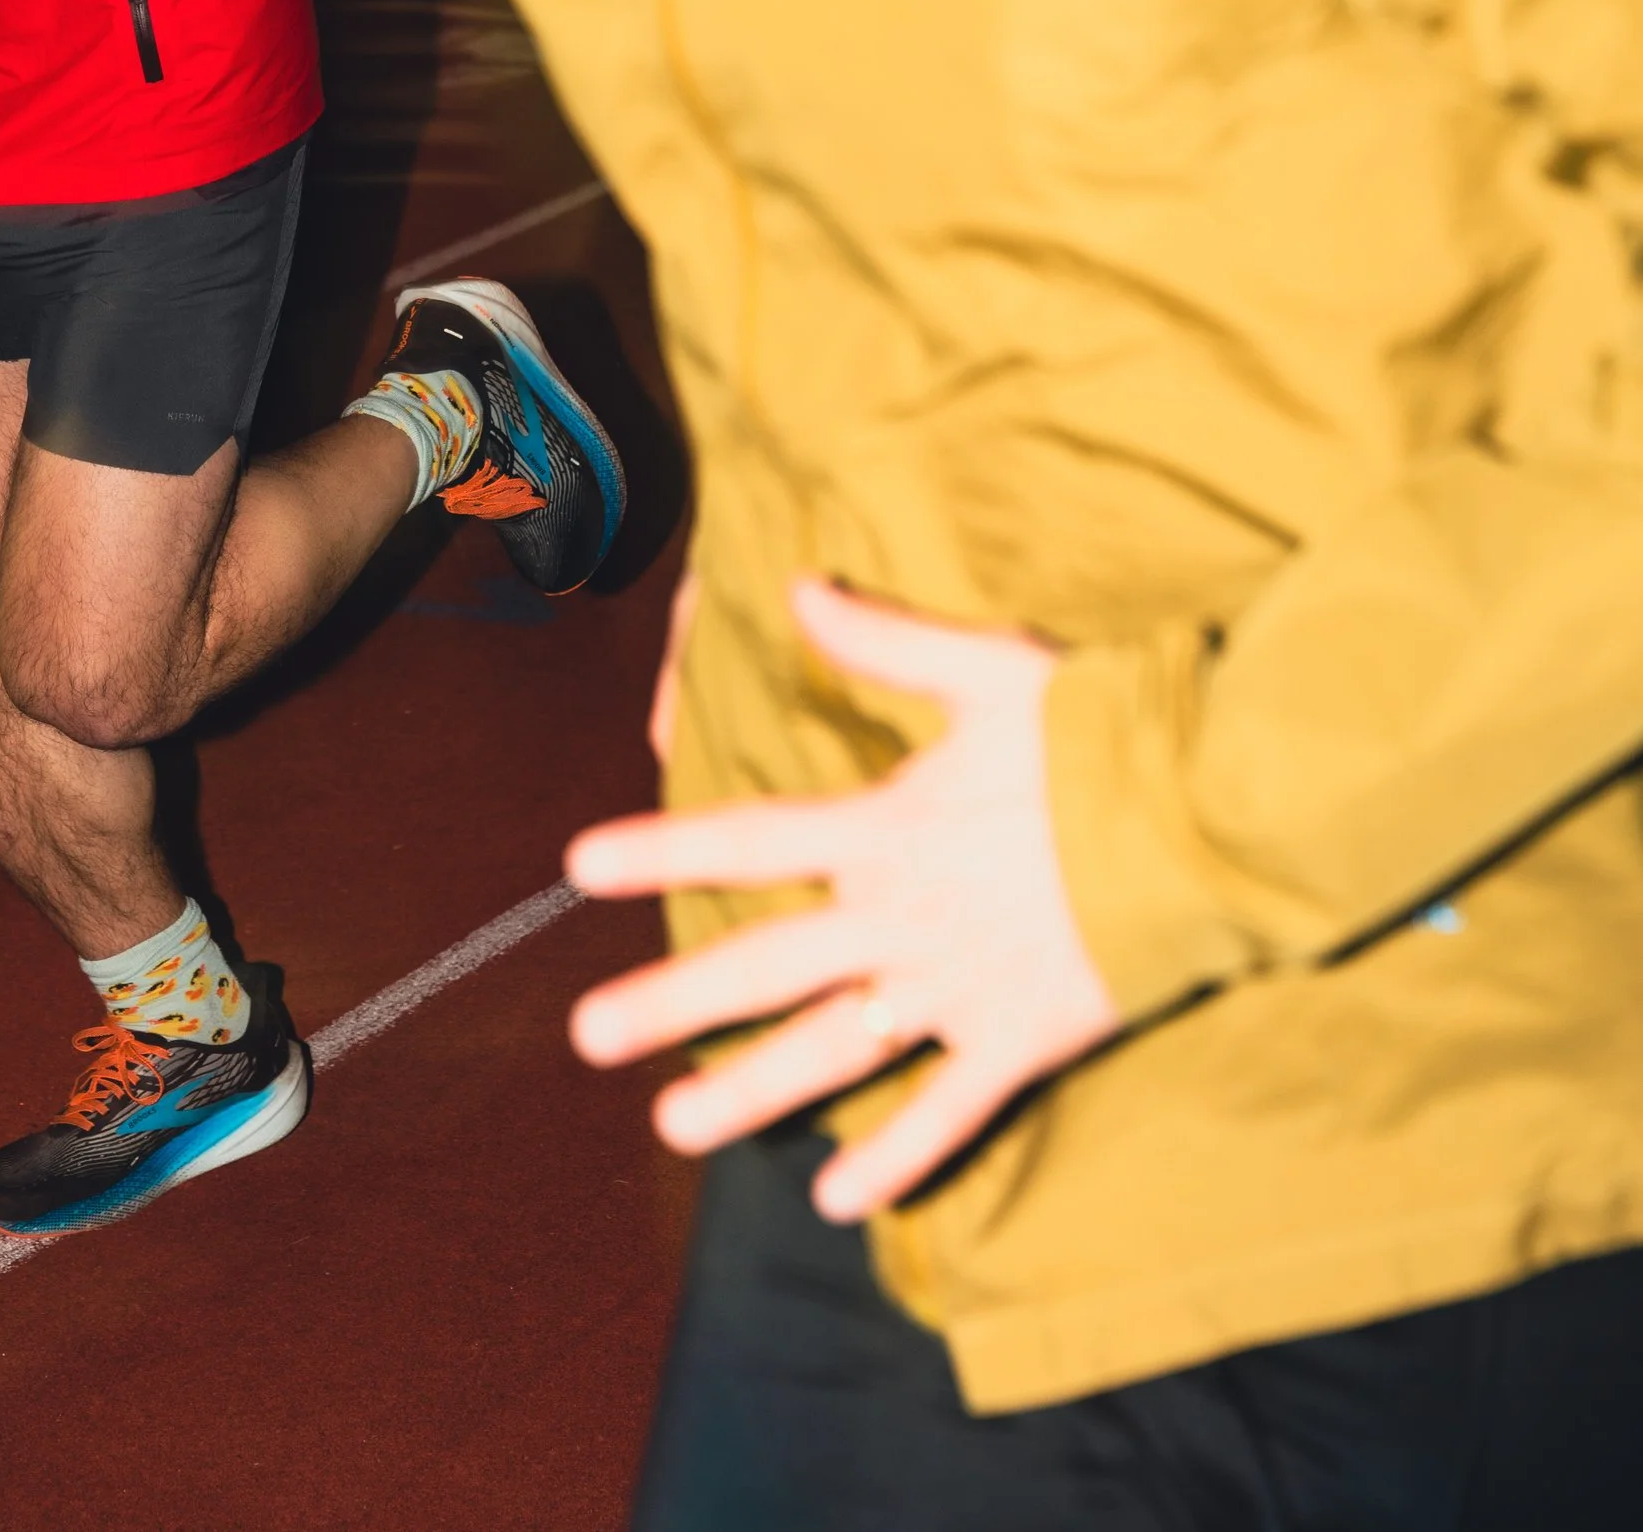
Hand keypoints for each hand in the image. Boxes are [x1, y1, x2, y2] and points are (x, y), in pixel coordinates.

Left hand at [566, 575, 1117, 1220]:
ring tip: (673, 1127)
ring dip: (750, 1092)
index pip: (748, 841)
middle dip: (671, 1003)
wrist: (1209, 825)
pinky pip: (947, 1115)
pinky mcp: (1020, 1042)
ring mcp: (958, 992)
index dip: (661, 849)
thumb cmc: (1101, 737)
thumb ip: (888, 643)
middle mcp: (904, 919)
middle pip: (765, 966)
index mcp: (888, 829)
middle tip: (585, 1036)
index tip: (580, 867)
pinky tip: (840, 1203)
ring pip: (833, 1053)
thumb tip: (800, 586)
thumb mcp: (991, 669)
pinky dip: (897, 1161)